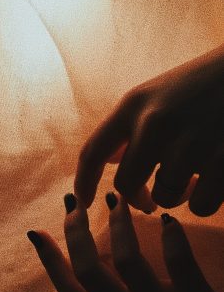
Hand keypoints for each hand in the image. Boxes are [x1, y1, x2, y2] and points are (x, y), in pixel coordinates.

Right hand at [28, 194, 223, 291]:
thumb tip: (94, 252)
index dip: (49, 261)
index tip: (37, 232)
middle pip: (88, 273)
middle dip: (75, 233)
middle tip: (75, 204)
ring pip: (126, 262)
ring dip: (118, 225)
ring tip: (117, 202)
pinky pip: (179, 264)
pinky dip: (170, 236)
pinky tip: (167, 220)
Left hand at [74, 44, 223, 215]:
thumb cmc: (203, 85)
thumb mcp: (157, 95)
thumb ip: (129, 127)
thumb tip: (108, 161)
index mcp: (134, 104)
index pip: (92, 152)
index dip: (83, 182)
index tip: (82, 201)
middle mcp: (155, 123)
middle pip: (125, 185)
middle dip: (135, 198)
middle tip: (146, 201)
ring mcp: (190, 142)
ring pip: (165, 198)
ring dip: (175, 195)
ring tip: (190, 177)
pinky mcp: (222, 160)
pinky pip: (200, 206)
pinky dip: (204, 199)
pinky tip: (212, 179)